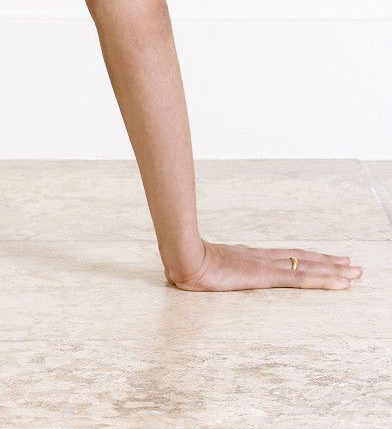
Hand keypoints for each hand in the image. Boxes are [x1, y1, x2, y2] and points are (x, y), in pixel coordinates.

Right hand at [165, 238, 362, 290]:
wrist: (184, 257)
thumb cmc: (185, 262)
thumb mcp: (201, 265)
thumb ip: (207, 267)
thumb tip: (196, 269)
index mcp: (247, 256)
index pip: (284, 256)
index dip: (306, 257)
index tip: (325, 258)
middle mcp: (261, 257)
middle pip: (301, 258)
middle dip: (327, 262)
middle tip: (352, 264)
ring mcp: (265, 265)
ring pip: (307, 266)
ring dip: (334, 270)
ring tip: (355, 273)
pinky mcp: (267, 276)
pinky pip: (302, 278)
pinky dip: (325, 280)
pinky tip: (341, 283)